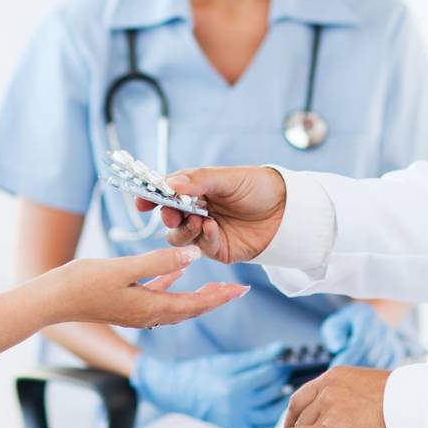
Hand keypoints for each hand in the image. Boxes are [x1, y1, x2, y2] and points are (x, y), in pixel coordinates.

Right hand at [48, 246, 247, 327]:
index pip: (195, 304)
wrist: (53, 299)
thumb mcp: (124, 268)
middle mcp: (147, 315)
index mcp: (151, 308)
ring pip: (177, 304)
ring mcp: (136, 312)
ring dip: (197, 295)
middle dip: (215, 298)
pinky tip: (177, 273)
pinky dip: (171, 285)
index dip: (220, 296)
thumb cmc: (84, 282)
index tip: (242, 289)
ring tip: (216, 286)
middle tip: (238, 288)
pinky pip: (157, 295)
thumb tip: (194, 256)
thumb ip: (160, 261)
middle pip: (191, 308)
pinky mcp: (126, 304)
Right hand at [131, 344, 291, 427]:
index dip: (280, 365)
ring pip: (271, 411)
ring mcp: (236, 421)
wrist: (181, 391)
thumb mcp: (230, 361)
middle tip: (287, 369)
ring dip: (281, 398)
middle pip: (271, 392)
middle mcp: (236, 407)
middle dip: (282, 379)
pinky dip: (271, 414)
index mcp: (233, 387)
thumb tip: (282, 349)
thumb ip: (258, 357)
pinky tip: (274, 402)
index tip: (286, 358)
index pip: (267, 375)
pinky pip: (261, 424)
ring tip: (284, 386)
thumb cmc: (205, 371)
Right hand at [134, 165, 286, 263]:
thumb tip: (170, 183)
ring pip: (178, 237)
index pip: (166, 192)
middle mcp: (196, 210)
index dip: (151, 196)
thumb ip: (199, 180)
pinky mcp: (217, 249)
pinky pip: (200, 248)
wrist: (286, 210)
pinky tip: (212, 228)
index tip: (141, 200)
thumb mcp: (228, 179)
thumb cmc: (257, 187)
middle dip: (166, 216)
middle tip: (171, 213)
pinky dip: (203, 238)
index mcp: (196, 189)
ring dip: (184, 230)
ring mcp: (205, 231)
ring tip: (198, 220)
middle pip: (168, 217)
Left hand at [252, 366, 398, 427]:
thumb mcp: (367, 385)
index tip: (288, 422)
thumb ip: (347, 394)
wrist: (412, 405)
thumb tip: (343, 409)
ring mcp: (329, 409)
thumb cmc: (399, 399)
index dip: (294, 412)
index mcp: (335, 377)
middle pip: (301, 413)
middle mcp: (327, 390)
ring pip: (303, 427)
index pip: (303, 395)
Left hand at [321, 303, 405, 370]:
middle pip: (371, 354)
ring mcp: (392, 340)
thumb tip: (339, 346)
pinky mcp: (397, 352)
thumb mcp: (334, 325)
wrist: (365, 322)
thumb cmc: (345, 327)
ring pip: (380, 364)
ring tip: (349, 378)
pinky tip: (363, 378)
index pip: (361, 341)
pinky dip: (375, 376)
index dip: (349, 356)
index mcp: (367, 318)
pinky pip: (388, 368)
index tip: (336, 367)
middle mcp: (383, 328)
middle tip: (340, 377)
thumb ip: (334, 334)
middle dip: (354, 368)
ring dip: (364, 375)